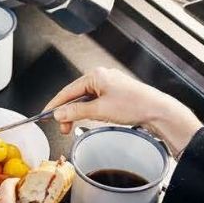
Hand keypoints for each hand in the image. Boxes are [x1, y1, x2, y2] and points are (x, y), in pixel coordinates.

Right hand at [43, 67, 202, 155]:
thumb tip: (59, 113)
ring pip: (86, 99)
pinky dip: (89, 110)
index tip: (46, 115)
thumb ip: (76, 111)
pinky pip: (95, 100)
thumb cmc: (134, 105)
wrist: (157, 110)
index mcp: (96, 75)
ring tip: (73, 125)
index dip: (55, 104)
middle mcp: (101, 76)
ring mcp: (109, 84)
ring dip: (78, 113)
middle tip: (62, 127)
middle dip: (67, 112)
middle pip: (76, 94)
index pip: (68, 90)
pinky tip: (88, 118)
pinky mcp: (116, 93)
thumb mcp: (100, 110)